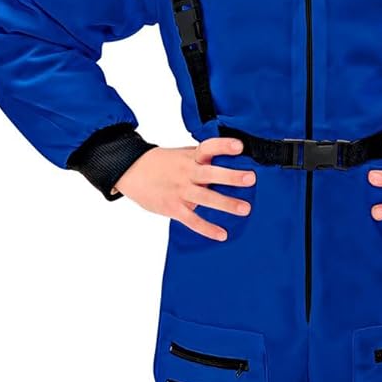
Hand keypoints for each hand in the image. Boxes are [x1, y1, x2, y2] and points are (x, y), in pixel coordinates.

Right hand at [112, 136, 255, 238]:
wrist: (131, 171)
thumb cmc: (163, 164)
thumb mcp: (183, 155)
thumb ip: (204, 159)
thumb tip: (232, 162)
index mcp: (191, 157)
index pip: (209, 147)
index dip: (223, 146)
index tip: (239, 146)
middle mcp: (187, 172)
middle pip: (211, 173)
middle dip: (231, 176)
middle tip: (250, 178)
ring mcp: (180, 190)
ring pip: (205, 197)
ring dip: (226, 203)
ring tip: (245, 209)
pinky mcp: (173, 207)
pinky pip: (192, 219)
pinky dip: (207, 228)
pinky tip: (222, 235)